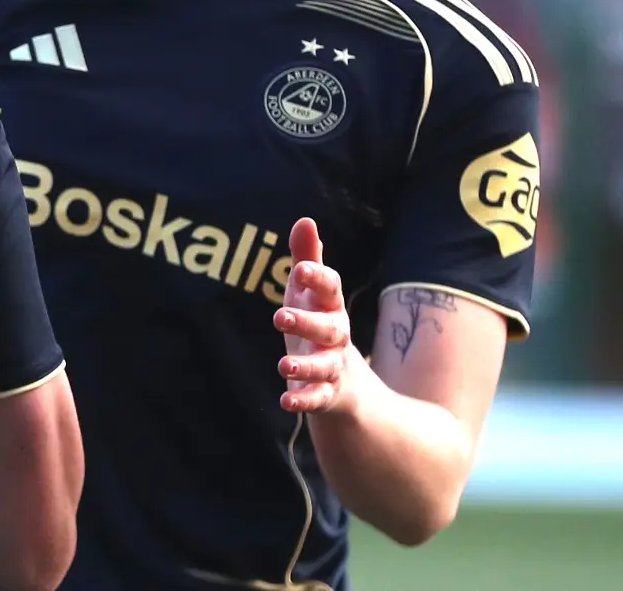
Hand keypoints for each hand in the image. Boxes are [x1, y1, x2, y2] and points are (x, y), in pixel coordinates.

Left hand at [273, 218, 359, 415]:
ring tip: (283, 366)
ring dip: (305, 367)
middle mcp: (336, 336)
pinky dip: (304, 400)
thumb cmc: (318, 322)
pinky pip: (318, 398)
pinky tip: (285, 402)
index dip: (317, 278)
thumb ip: (307, 259)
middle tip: (279, 317)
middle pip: (328, 328)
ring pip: (324, 367)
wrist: (344, 379)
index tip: (298, 270)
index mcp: (331, 307)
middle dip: (306, 323)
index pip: (330, 289)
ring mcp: (332, 366)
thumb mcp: (309, 293)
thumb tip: (305, 220)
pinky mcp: (325, 394)